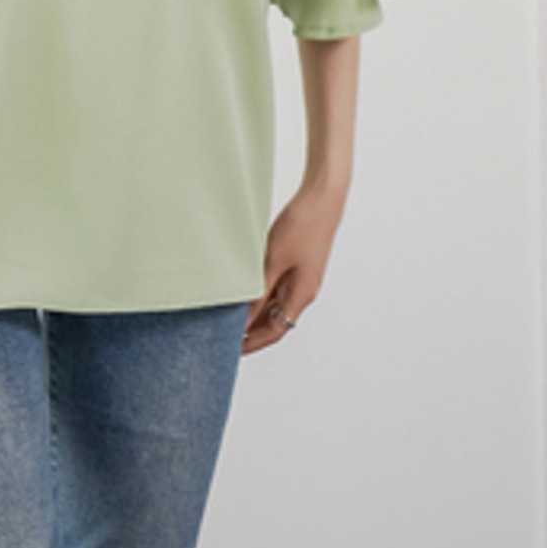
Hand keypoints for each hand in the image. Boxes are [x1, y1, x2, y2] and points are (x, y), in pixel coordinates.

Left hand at [242, 180, 346, 354]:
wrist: (321, 197)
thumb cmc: (302, 225)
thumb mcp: (272, 260)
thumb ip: (258, 291)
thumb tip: (244, 318)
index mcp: (302, 294)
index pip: (275, 331)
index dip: (253, 343)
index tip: (232, 350)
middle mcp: (304, 290)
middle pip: (276, 320)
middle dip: (251, 329)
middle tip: (225, 333)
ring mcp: (302, 276)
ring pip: (275, 302)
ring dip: (255, 310)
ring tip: (229, 312)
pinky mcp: (298, 262)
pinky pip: (277, 285)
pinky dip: (260, 292)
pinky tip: (243, 287)